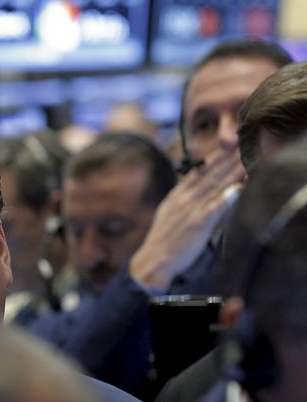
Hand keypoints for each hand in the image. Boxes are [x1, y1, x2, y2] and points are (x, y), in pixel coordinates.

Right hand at [129, 145, 244, 290]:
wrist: (153, 260)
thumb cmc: (163, 241)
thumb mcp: (168, 213)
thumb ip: (181, 200)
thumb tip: (191, 189)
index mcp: (177, 195)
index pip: (198, 170)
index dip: (215, 156)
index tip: (228, 144)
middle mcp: (184, 198)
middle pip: (210, 173)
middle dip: (228, 157)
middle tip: (243, 141)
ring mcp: (191, 209)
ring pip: (216, 185)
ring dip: (233, 170)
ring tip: (247, 156)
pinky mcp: (199, 223)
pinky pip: (218, 205)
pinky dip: (229, 194)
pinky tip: (240, 186)